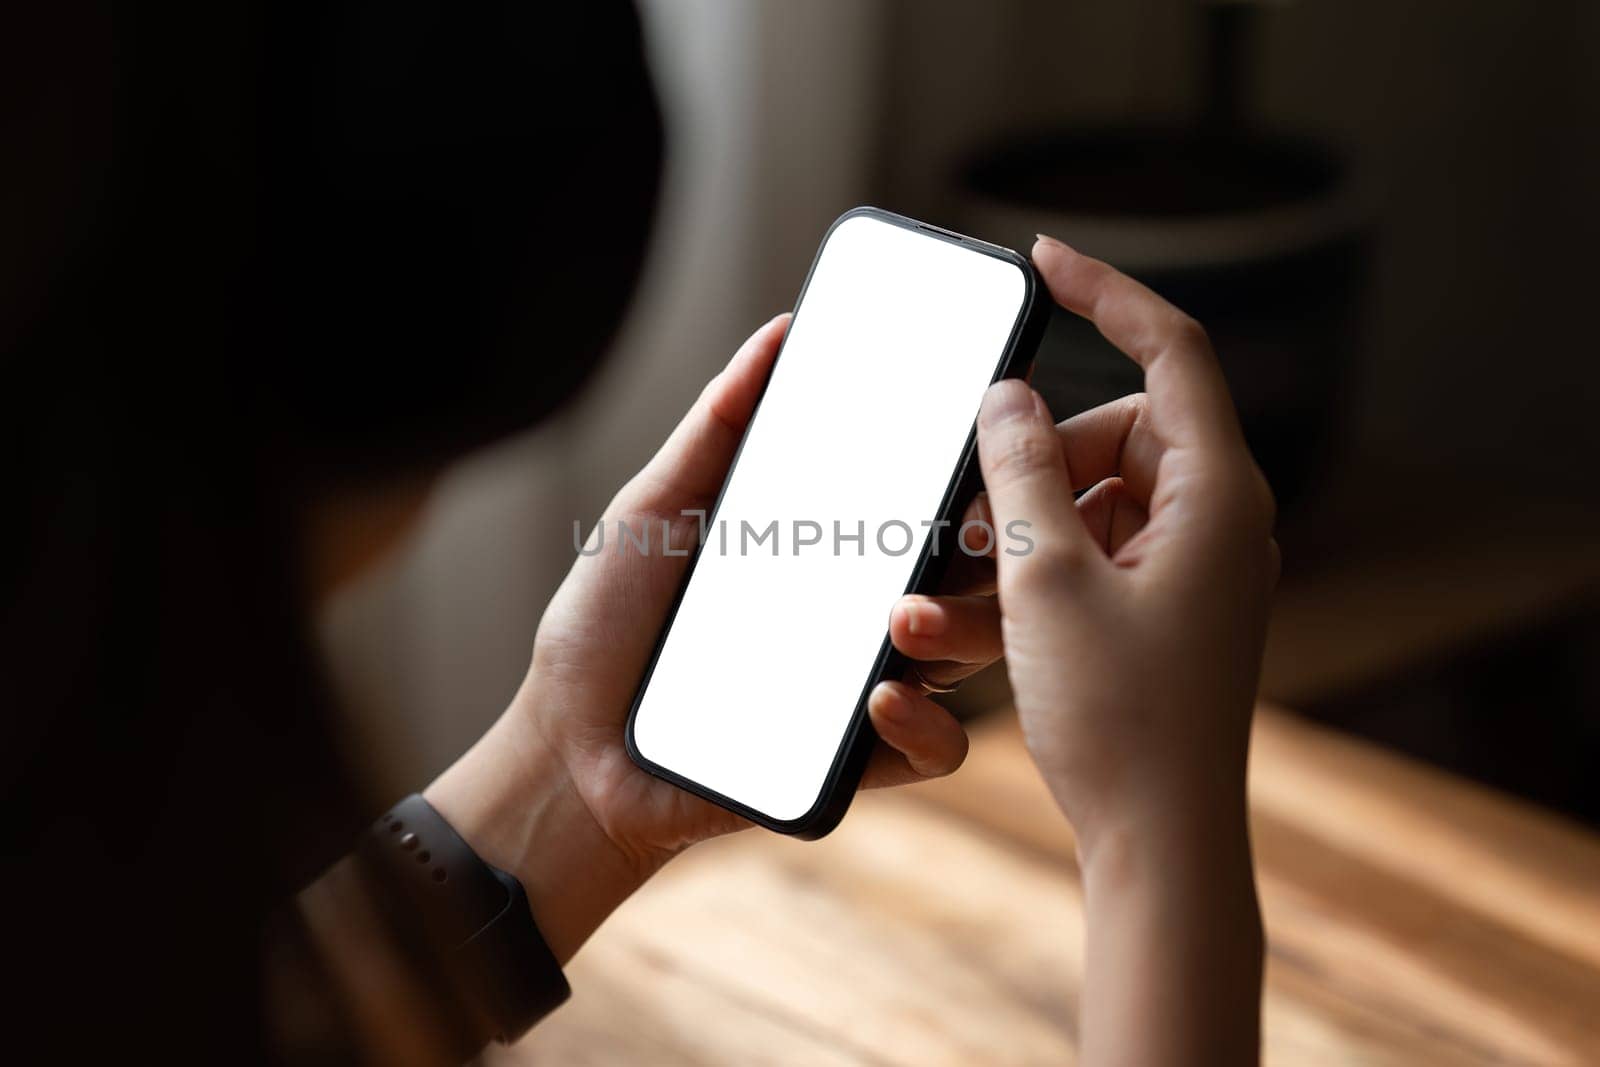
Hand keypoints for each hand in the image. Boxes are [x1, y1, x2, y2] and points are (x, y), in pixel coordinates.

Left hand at [426, 314, 969, 960]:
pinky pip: (932, 749)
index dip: (971, 474)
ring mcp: (862, 687)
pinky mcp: (852, 762)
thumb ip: (716, 431)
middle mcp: (859, 613)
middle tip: (979, 523)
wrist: (565, 751)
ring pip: (965, 656)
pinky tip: (880, 700)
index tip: (989, 436)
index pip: (924, 504)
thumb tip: (778, 335)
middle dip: (991, 544)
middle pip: (968, 574)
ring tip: (904, 617)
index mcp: (826, 550)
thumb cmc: (605, 629)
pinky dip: (926, 727)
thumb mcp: (654, 511)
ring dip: (960, 630)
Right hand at [969, 235, 1273, 1064]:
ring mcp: (1189, 568)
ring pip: (1089, 501)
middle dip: (1028, 463)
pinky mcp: (1161, 609)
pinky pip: (1090, 556)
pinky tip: (975, 625)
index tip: (1041, 258)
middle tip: (970, 513)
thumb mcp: (1046, 579)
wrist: (1157, 840)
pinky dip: (1034, 575)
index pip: (1172, 350)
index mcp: (1214, 494)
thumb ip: (1020, 472)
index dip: (1106, 293)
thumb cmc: (1118, 717)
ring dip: (1016, 533)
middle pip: (1111, 434)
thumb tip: (1005, 398)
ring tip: (949, 593)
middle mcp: (1213, 520)